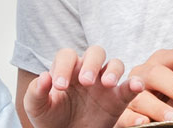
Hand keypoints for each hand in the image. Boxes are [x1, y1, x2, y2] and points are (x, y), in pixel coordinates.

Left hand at [24, 46, 141, 127]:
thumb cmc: (50, 119)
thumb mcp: (37, 108)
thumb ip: (36, 91)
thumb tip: (44, 76)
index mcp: (67, 69)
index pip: (67, 56)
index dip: (63, 67)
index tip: (60, 86)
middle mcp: (88, 71)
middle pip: (95, 52)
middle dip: (91, 64)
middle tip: (85, 82)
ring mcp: (105, 83)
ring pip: (115, 64)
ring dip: (113, 71)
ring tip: (108, 84)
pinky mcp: (119, 99)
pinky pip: (130, 86)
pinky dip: (135, 83)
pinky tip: (135, 86)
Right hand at [122, 47, 172, 122]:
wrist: (155, 109)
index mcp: (167, 60)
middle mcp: (146, 71)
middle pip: (159, 72)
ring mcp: (129, 89)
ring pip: (140, 93)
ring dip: (158, 106)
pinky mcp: (119, 109)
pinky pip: (123, 112)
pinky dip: (133, 118)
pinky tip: (145, 124)